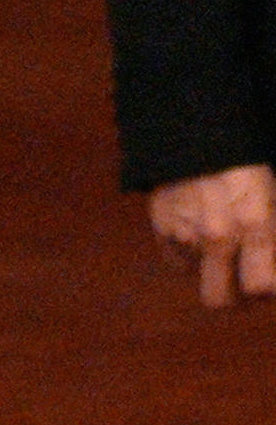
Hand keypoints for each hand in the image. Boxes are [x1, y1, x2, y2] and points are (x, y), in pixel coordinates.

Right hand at [147, 164, 275, 306]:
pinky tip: (200, 228)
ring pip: (199, 275)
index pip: (262, 287)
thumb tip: (268, 252)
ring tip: (223, 236)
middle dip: (234, 298)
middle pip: (219, 300)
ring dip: (212, 265)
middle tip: (245, 280)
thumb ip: (270, 228)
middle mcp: (217, 237)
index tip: (270, 280)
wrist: (198, 125)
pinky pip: (177, 257)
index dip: (269, 289)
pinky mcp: (160, 226)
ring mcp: (184, 234)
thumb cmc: (249, 156)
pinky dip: (189, 251)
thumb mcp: (272, 193)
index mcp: (256, 225)